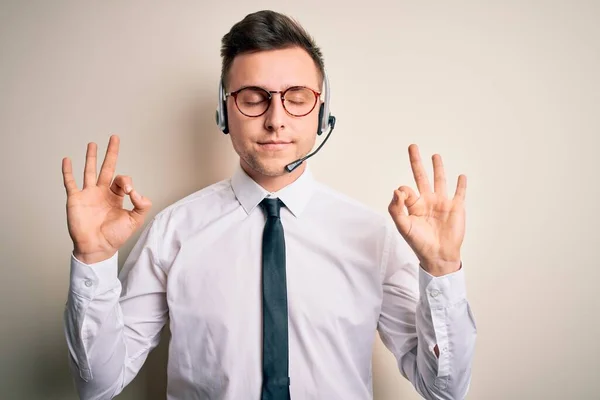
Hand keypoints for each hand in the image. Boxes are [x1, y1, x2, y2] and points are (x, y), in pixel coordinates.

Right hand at [62, 135, 151, 263]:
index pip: (123, 180)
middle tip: (114, 138)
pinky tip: (67, 159)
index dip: (128, 182)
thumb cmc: (115, 236)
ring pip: (89, 171)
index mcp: (117, 196)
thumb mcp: (135, 220)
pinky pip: (70, 182)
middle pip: (107, 168)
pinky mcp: (76, 199)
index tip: (130, 192)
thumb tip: (138, 192)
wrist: (98, 248)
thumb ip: (141, 205)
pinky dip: (67, 171)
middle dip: (111, 153)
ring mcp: (88, 194)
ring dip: (91, 157)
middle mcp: (103, 192)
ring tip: (92, 144)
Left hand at [388, 144, 465, 276]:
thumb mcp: (403, 226)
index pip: (406, 189)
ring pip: (440, 180)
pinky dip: (461, 184)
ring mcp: (442, 203)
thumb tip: (396, 190)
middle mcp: (427, 201)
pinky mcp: (456, 207)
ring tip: (435, 155)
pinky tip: (461, 176)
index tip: (403, 196)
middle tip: (412, 146)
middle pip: (421, 176)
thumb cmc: (419, 243)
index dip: (402, 191)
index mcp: (413, 205)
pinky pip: (460, 193)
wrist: (438, 255)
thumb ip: (396, 209)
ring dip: (438, 168)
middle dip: (416, 162)